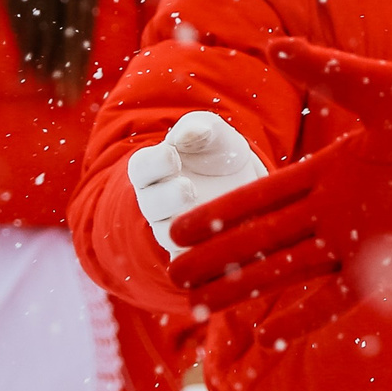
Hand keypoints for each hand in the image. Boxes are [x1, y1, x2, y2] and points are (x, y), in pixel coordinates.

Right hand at [128, 112, 267, 255]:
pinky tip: (222, 248)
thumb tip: (187, 135)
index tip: (173, 155)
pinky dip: (203, 258)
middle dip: (166, 197)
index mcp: (156, 170)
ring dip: (183, 229)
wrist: (249, 188)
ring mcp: (177, 231)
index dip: (153, 163)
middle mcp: (159, 204)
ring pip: (169, 235)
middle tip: (187, 188)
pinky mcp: (196, 253)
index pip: (141, 168)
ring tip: (205, 216)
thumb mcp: (216, 135)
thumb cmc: (221, 155)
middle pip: (151, 205)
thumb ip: (200, 127)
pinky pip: (192, 263)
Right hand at [166, 40, 391, 313]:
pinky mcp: (388, 265)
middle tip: (174, 271)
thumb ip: (329, 70)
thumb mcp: (385, 87)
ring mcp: (359, 242)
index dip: (221, 213)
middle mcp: (336, 211)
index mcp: (329, 172)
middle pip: (263, 239)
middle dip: (219, 255)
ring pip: (288, 269)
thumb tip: (273, 45)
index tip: (180, 227)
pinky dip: (303, 313)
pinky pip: (336, 295)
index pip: (262, 198)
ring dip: (248, 285)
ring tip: (203, 303)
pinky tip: (269, 332)